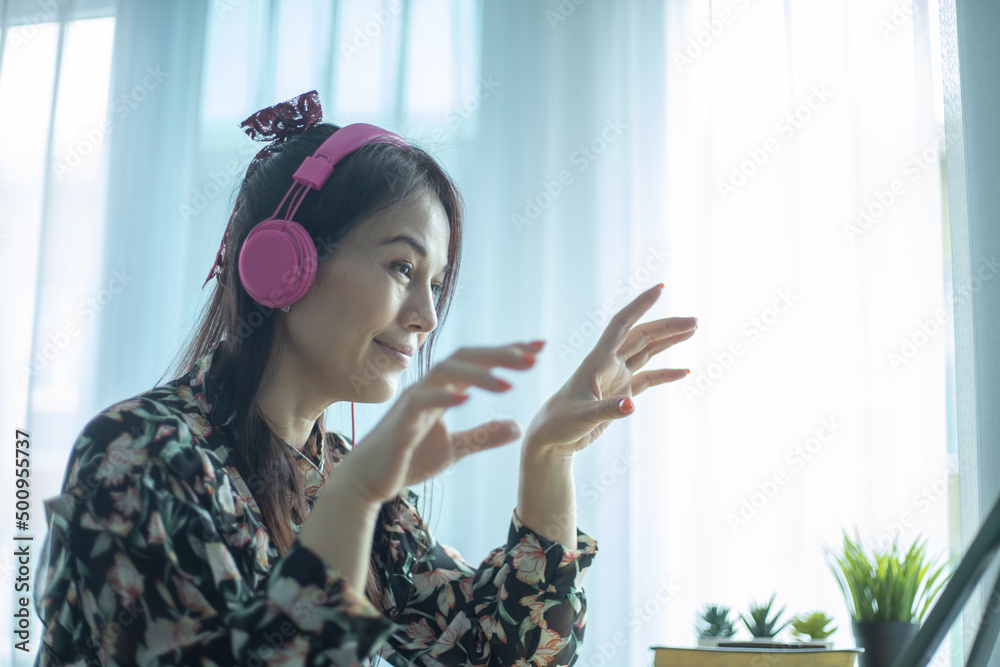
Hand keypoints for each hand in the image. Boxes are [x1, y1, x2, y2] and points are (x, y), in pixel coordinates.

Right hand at [341, 341, 544, 504]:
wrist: (370, 481)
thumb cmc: (408, 460)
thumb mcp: (456, 448)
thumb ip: (484, 435)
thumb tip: (517, 426)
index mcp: (442, 390)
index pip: (477, 361)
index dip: (507, 353)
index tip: (539, 348)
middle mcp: (428, 387)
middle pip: (465, 357)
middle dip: (500, 354)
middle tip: (534, 356)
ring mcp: (413, 401)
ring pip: (446, 372)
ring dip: (479, 374)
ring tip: (510, 382)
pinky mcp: (401, 421)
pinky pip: (422, 400)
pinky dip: (444, 396)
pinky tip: (466, 398)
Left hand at [523, 284, 697, 455]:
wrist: (551, 437)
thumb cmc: (560, 423)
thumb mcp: (583, 416)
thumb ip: (607, 410)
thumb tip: (631, 407)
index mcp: (598, 361)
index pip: (621, 324)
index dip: (639, 305)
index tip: (660, 289)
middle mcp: (608, 364)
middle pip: (641, 336)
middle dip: (667, 326)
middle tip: (694, 321)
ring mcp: (616, 377)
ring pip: (646, 351)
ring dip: (668, 341)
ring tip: (693, 330)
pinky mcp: (621, 393)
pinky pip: (648, 378)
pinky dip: (665, 373)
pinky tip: (683, 370)